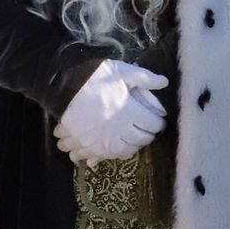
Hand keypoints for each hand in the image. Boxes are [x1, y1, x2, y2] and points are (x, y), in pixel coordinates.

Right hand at [53, 60, 167, 166]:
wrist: (65, 84)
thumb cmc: (96, 76)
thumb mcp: (123, 72)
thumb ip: (145, 78)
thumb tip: (165, 82)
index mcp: (130, 112)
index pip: (153, 124)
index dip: (158, 122)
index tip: (158, 119)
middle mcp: (119, 130)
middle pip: (140, 140)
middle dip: (146, 136)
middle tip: (146, 130)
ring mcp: (102, 139)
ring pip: (123, 152)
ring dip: (130, 148)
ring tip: (130, 141)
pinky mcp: (87, 144)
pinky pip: (101, 156)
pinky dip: (107, 156)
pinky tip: (111, 149)